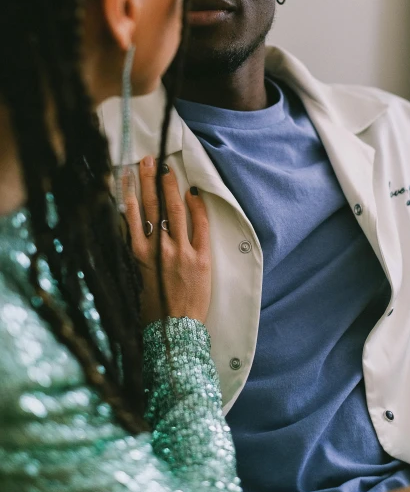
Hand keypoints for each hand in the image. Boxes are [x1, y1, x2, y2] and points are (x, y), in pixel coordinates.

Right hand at [123, 156, 210, 326]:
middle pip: (152, 207)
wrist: (175, 330)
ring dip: (170, 187)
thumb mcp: (139, 277)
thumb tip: (137, 230)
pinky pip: (200, 226)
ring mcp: (179, 252)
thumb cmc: (155, 306)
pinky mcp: (200, 258)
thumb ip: (139, 252)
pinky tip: (193, 193)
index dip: (130, 192)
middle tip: (149, 160)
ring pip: (174, 211)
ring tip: (166, 169)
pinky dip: (197, 208)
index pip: (133, 215)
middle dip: (149, 181)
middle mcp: (157, 250)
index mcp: (139, 254)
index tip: (127, 173)